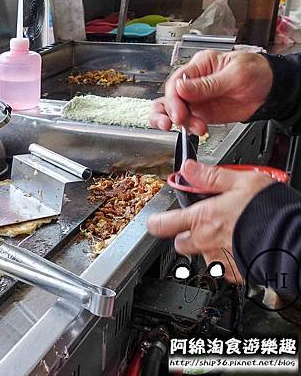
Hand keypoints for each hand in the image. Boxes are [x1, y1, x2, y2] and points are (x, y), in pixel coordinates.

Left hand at [147, 160, 274, 282]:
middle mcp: (206, 242)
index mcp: (202, 218)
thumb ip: (210, 177)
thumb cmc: (271, 211)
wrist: (295, 240)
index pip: (163, 224)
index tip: (156, 220)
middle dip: (187, 235)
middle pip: (180, 243)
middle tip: (204, 224)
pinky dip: (227, 259)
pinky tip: (241, 247)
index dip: (157, 221)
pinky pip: (222, 268)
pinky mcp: (234, 274)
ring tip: (229, 234)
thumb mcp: (241, 182)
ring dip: (209, 247)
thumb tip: (188, 169)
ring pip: (201, 256)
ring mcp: (219, 260)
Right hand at [150, 50, 272, 135]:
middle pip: (169, 96)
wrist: (272, 91)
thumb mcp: (235, 76)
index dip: (174, 98)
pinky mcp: (202, 112)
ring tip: (193, 128)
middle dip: (170, 110)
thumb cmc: (257, 73)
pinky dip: (188, 128)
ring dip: (179, 122)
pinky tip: (198, 130)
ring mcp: (197, 98)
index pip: (177, 81)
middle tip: (178, 121)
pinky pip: (187, 121)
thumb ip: (207, 84)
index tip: (178, 112)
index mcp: (200, 65)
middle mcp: (194, 82)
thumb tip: (180, 87)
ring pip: (174, 110)